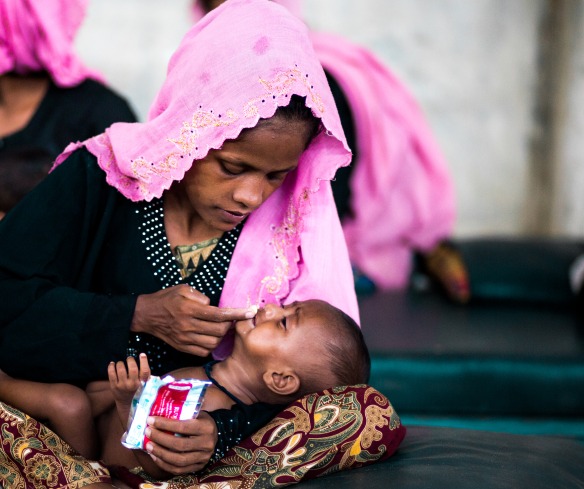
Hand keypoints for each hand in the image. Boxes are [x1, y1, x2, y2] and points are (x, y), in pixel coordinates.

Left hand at [107, 353, 150, 405]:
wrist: (127, 404)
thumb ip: (146, 374)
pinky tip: (112, 364)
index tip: (142, 355)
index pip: (145, 371)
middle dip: (130, 360)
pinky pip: (111, 374)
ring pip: (121, 369)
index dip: (144, 361)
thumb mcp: (146, 384)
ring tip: (121, 363)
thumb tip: (143, 356)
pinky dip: (111, 367)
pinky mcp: (114, 386)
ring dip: (121, 363)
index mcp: (143, 384)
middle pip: (132, 368)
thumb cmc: (138, 391)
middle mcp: (133, 384)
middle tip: (129, 359)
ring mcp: (123, 385)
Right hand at [131, 284, 255, 356]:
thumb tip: (214, 306)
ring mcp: (185, 339)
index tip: (250, 312)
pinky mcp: (182, 347)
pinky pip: (204, 351)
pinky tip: (210, 337)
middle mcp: (188, 325)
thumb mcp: (183, 289)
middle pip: (219, 330)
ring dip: (222, 336)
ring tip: (221, 328)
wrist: (146, 315)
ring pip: (214, 343)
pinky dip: (211, 346)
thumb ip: (201, 296)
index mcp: (190, 309)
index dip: (237, 314)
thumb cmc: (167, 298)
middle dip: (230, 325)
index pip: (219, 314)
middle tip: (232, 319)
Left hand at [143, 411, 217, 474]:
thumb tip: (157, 412)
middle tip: (148, 432)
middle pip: (179, 445)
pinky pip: (178, 470)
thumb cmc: (201, 421)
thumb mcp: (196, 413)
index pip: (183, 427)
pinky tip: (155, 456)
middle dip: (160, 438)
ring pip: (178, 460)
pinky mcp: (198, 467)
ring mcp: (203, 457)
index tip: (151, 420)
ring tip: (148, 446)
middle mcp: (207, 444)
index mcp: (206, 427)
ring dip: (160, 453)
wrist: (214, 434)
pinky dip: (164, 464)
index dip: (165, 424)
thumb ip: (181, 413)